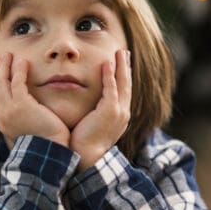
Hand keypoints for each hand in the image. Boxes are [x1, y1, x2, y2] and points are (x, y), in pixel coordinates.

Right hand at [0, 53, 69, 147]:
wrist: (50, 152)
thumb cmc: (46, 142)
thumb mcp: (28, 129)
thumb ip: (24, 117)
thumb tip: (27, 110)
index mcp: (3, 122)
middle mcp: (2, 115)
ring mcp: (9, 111)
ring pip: (0, 82)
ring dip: (4, 66)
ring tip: (8, 54)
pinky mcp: (21, 106)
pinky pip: (16, 82)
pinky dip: (18, 70)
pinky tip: (22, 61)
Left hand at [69, 50, 131, 170]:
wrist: (85, 157)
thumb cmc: (83, 145)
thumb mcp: (92, 127)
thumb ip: (93, 116)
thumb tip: (86, 110)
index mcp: (119, 117)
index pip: (123, 93)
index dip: (123, 77)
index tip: (121, 64)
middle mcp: (122, 113)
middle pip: (127, 85)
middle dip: (125, 68)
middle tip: (124, 53)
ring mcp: (118, 112)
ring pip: (122, 84)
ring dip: (121, 66)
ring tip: (119, 52)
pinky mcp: (110, 111)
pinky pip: (111, 88)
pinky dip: (110, 75)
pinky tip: (107, 63)